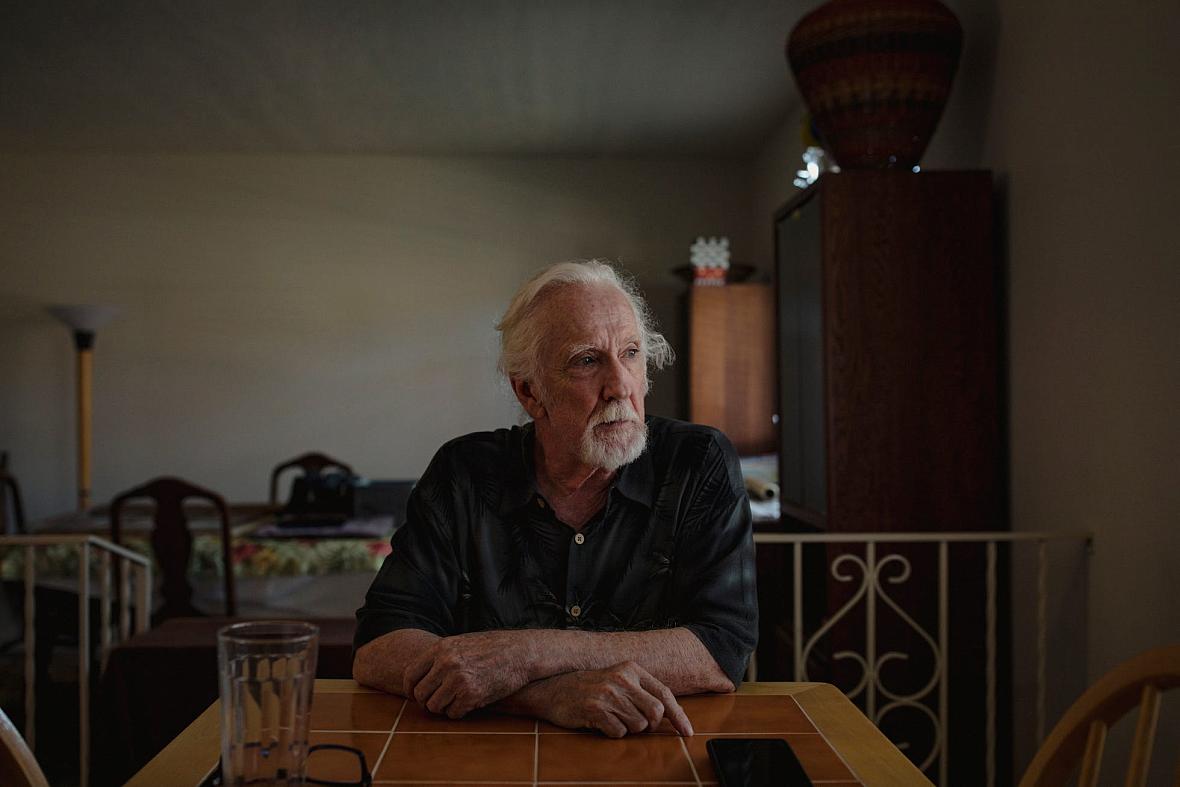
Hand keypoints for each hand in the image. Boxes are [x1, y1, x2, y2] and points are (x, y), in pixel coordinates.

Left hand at [404, 630, 532, 717]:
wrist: (520, 652)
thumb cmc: (493, 647)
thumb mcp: (462, 642)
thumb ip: (441, 656)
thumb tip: (421, 675)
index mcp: (441, 648)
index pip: (410, 674)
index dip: (410, 689)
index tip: (414, 696)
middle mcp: (446, 663)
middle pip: (420, 694)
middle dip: (427, 701)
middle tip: (438, 702)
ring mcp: (458, 680)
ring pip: (434, 706)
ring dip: (443, 708)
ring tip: (456, 701)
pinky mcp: (471, 695)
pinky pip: (453, 713)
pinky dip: (458, 712)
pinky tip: (469, 704)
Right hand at [534, 661, 692, 737]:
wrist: (551, 689)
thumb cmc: (589, 687)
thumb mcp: (617, 680)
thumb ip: (641, 691)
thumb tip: (669, 715)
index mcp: (630, 669)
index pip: (664, 694)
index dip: (679, 715)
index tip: (687, 732)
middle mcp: (622, 679)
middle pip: (655, 713)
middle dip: (649, 724)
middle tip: (634, 722)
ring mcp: (608, 694)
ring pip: (638, 726)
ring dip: (628, 728)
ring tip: (611, 717)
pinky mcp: (595, 710)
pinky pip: (619, 733)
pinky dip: (613, 733)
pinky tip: (601, 722)